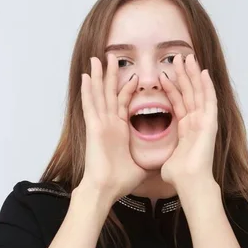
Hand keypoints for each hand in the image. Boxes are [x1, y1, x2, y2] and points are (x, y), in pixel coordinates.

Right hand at [80, 54, 147, 200]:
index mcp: (118, 131)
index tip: (134, 75)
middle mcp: (108, 124)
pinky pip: (90, 105)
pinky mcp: (93, 128)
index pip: (122, 103)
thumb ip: (148, 157)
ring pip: (98, 94)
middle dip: (110, 75)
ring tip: (97, 59)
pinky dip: (87, 90)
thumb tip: (162, 159)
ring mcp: (100, 125)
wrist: (105, 190)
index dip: (127, 88)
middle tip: (110, 57)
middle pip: (109, 93)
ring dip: (97, 76)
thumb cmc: (120, 181)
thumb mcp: (140, 164)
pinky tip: (85, 76)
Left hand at [159, 53, 218, 189]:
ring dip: (193, 75)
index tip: (164, 73)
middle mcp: (196, 123)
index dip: (172, 87)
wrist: (189, 182)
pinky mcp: (210, 124)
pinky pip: (209, 101)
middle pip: (189, 93)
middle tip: (177, 57)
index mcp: (186, 130)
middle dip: (183, 75)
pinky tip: (203, 72)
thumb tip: (154, 159)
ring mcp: (204, 122)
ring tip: (187, 58)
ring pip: (198, 92)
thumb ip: (163, 151)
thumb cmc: (178, 175)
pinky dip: (207, 86)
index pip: (179, 102)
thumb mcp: (166, 157)